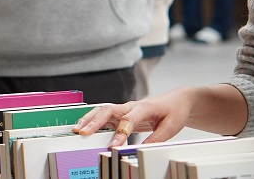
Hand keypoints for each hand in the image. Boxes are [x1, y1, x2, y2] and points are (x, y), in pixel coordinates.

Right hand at [73, 91, 193, 146]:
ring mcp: (125, 109)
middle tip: (83, 133)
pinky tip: (83, 128)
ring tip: (76, 130)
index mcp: (145, 108)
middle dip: (94, 122)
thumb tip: (140, 152)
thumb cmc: (174, 111)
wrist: (177, 101)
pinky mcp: (122, 114)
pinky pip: (104, 115)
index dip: (120, 132)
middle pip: (109, 110)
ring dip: (89, 119)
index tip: (113, 146)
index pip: (129, 119)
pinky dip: (92, 120)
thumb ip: (156, 139)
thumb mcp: (171, 127)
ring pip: (103, 111)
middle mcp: (131, 106)